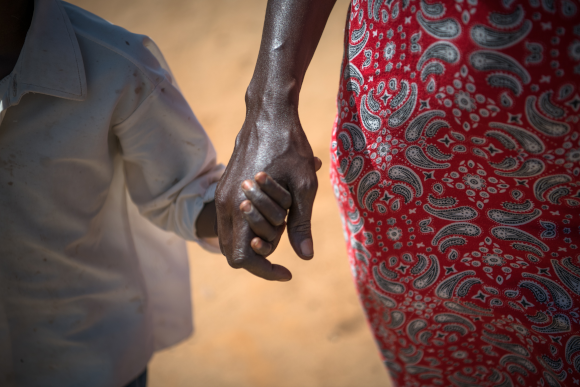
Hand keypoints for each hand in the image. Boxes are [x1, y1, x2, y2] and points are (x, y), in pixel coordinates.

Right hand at [215, 106, 321, 280]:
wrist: (269, 114)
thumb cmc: (289, 148)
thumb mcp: (303, 187)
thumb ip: (300, 224)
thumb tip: (305, 256)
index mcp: (240, 208)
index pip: (242, 259)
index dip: (263, 271)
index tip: (287, 271)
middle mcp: (224, 205)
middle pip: (232, 253)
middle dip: (259, 255)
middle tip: (284, 238)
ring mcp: (221, 195)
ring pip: (231, 237)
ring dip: (254, 238)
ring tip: (280, 223)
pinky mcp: (224, 187)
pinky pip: (232, 220)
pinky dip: (249, 225)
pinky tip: (272, 209)